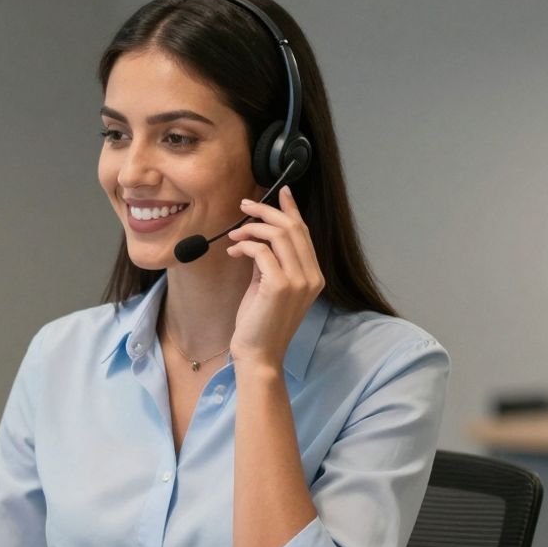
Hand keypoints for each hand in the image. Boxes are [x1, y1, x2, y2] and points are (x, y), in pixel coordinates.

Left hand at [225, 186, 324, 369]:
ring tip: (234, 234)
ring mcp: (298, 281)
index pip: (304, 233)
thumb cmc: (260, 323)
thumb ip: (270, 261)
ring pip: (278, 234)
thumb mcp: (268, 286)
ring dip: (252, 227)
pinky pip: (261, 251)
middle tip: (244, 205)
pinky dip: (245, 245)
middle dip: (267, 210)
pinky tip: (233, 251)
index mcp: (314, 276)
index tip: (281, 191)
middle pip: (293, 228)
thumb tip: (258, 236)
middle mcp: (311, 276)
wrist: (258, 355)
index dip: (292, 209)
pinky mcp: (279, 285)